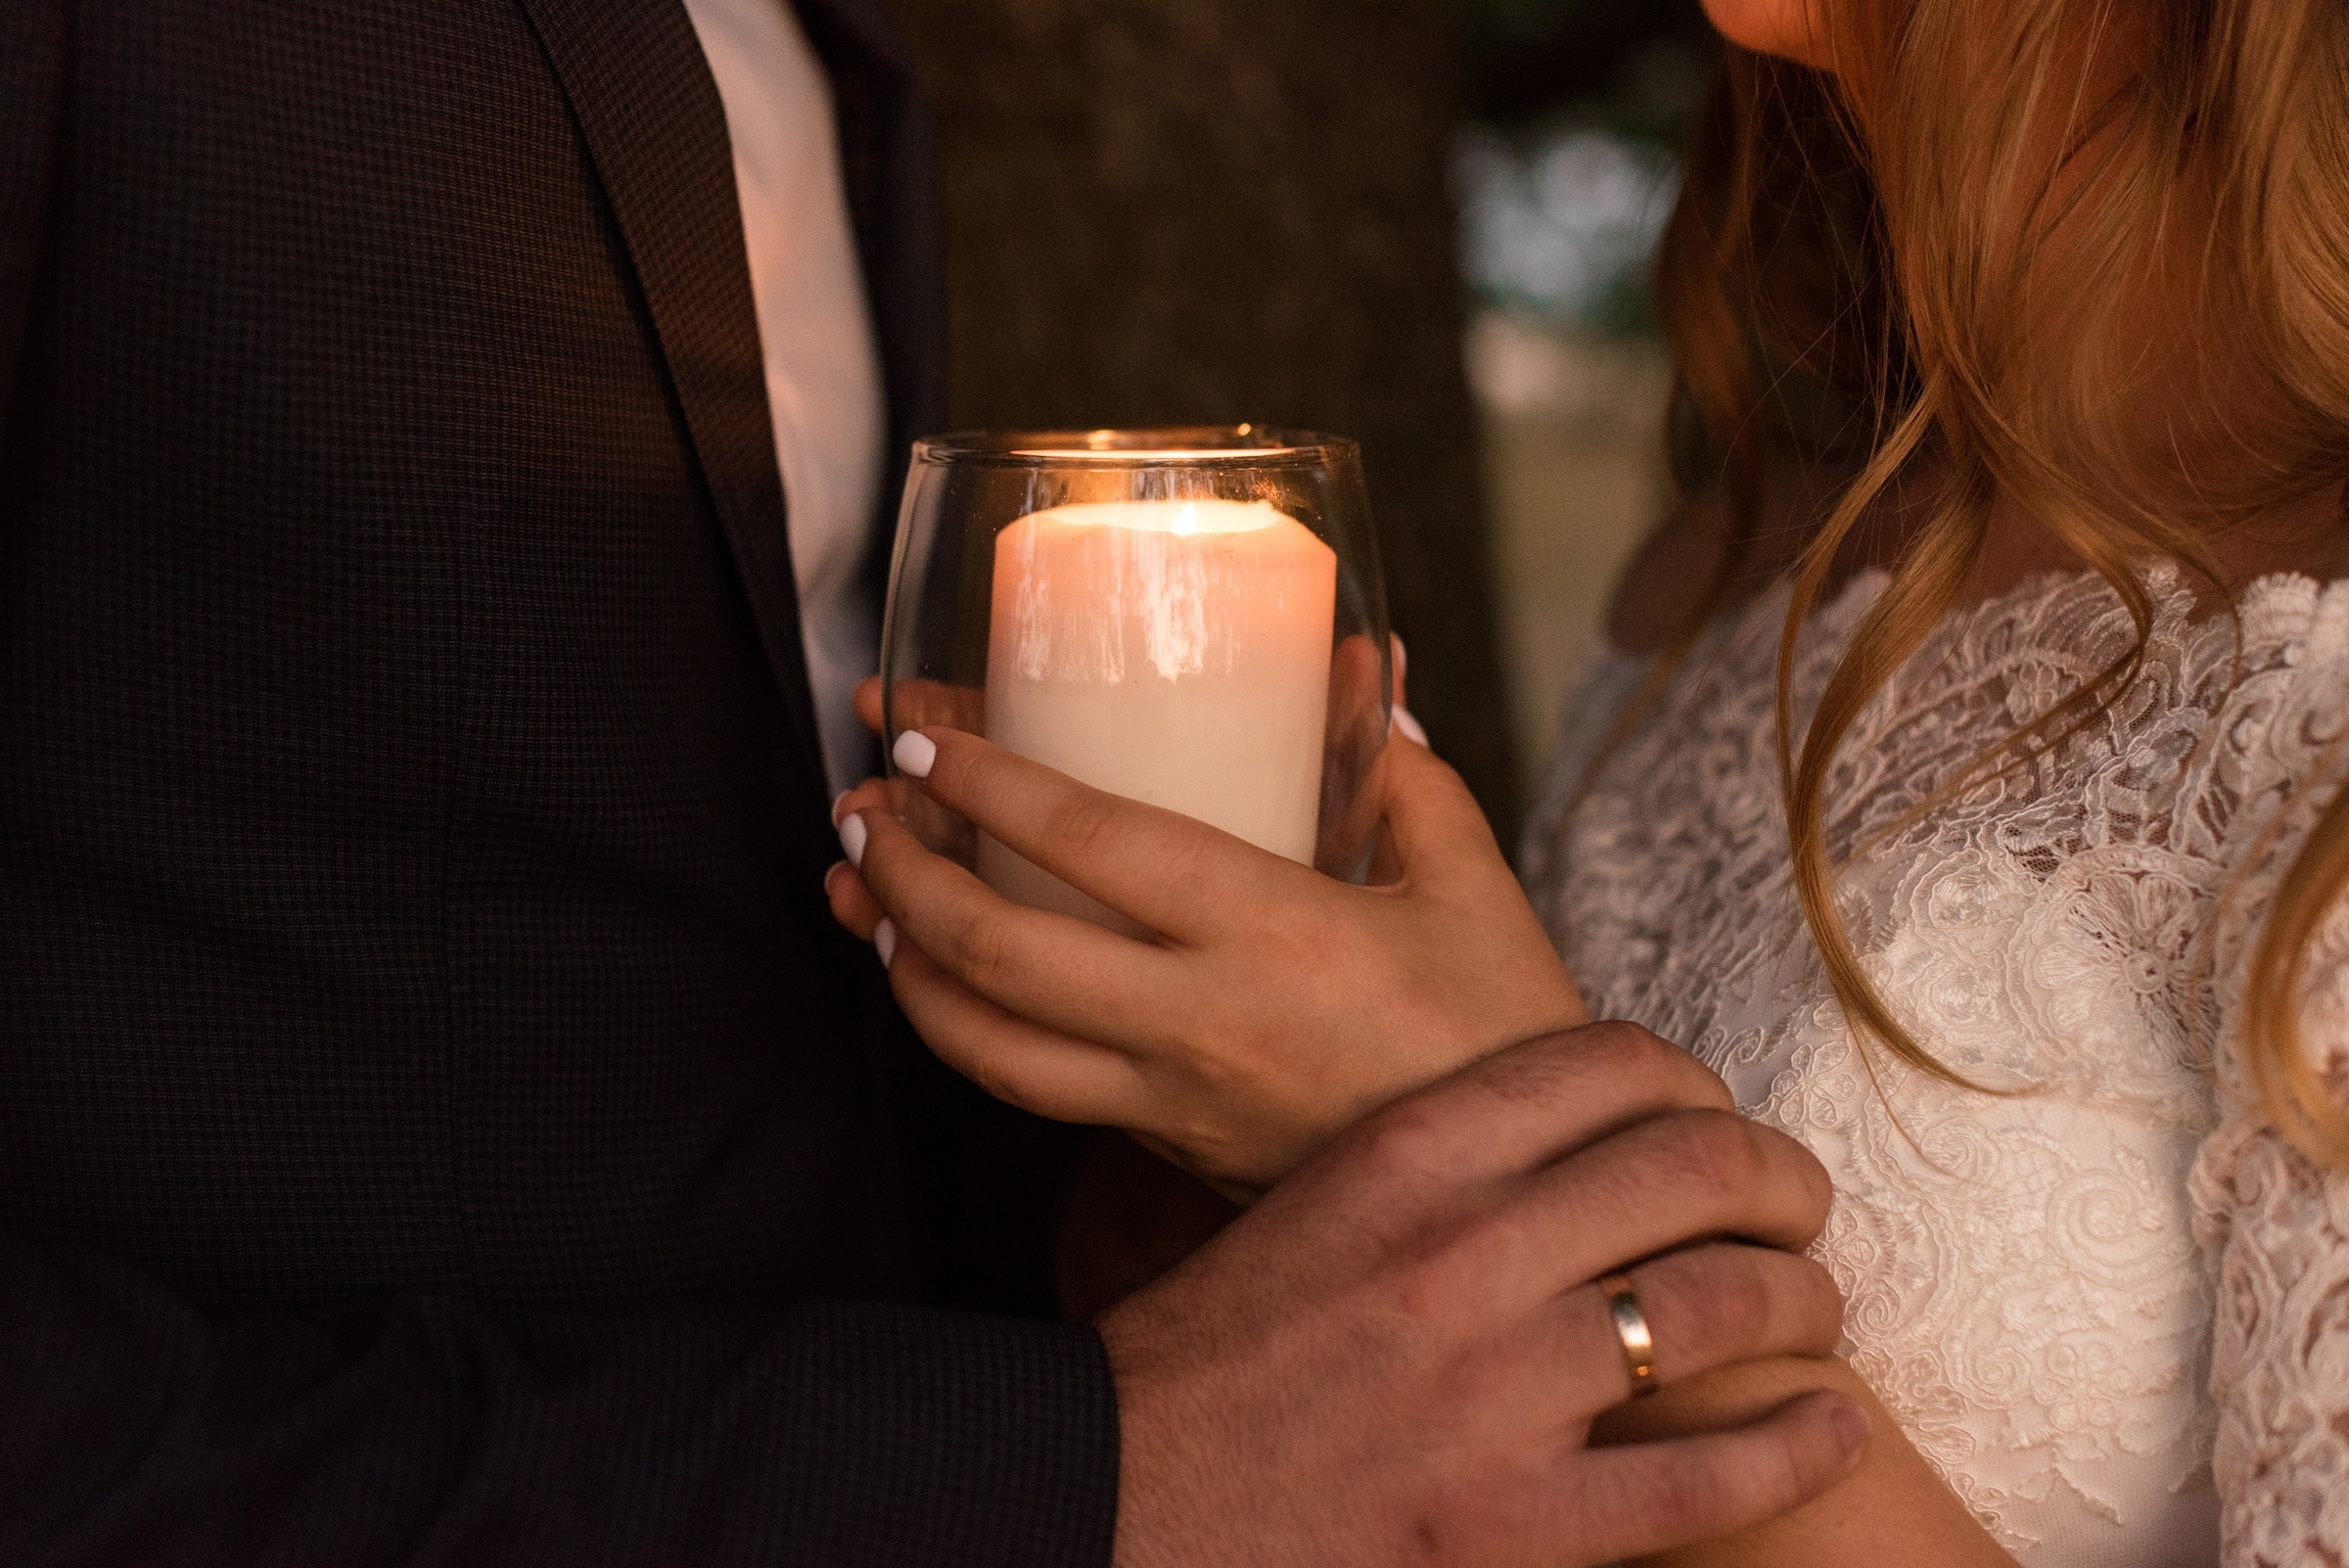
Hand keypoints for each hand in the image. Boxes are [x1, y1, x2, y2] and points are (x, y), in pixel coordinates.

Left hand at [826, 719, 1587, 1191]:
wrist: (1519, 1197)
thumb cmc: (1502, 1030)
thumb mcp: (1471, 884)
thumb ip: (1400, 770)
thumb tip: (1360, 666)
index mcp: (1273, 933)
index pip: (1092, 845)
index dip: (990, 784)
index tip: (922, 732)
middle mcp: (1202, 1024)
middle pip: (1001, 953)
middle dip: (905, 874)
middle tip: (861, 809)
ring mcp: (1173, 1103)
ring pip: (991, 1049)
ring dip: (904, 969)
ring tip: (862, 898)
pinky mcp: (1169, 1151)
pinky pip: (1040, 1093)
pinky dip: (970, 1032)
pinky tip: (945, 983)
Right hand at [1099, 1023, 1867, 1566]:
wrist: (1118, 1499)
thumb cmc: (1209, 1356)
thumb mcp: (1304, 1204)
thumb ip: (1430, 1159)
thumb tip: (1557, 1129)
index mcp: (1404, 1157)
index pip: (1607, 1063)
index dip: (1693, 1079)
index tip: (1712, 1109)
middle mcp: (1463, 1254)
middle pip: (1694, 1168)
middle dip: (1779, 1178)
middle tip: (1800, 1203)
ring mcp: (1496, 1392)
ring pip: (1719, 1308)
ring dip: (1800, 1301)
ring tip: (1813, 1308)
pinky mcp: (1516, 1526)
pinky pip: (1707, 1477)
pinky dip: (1795, 1446)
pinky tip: (1829, 1428)